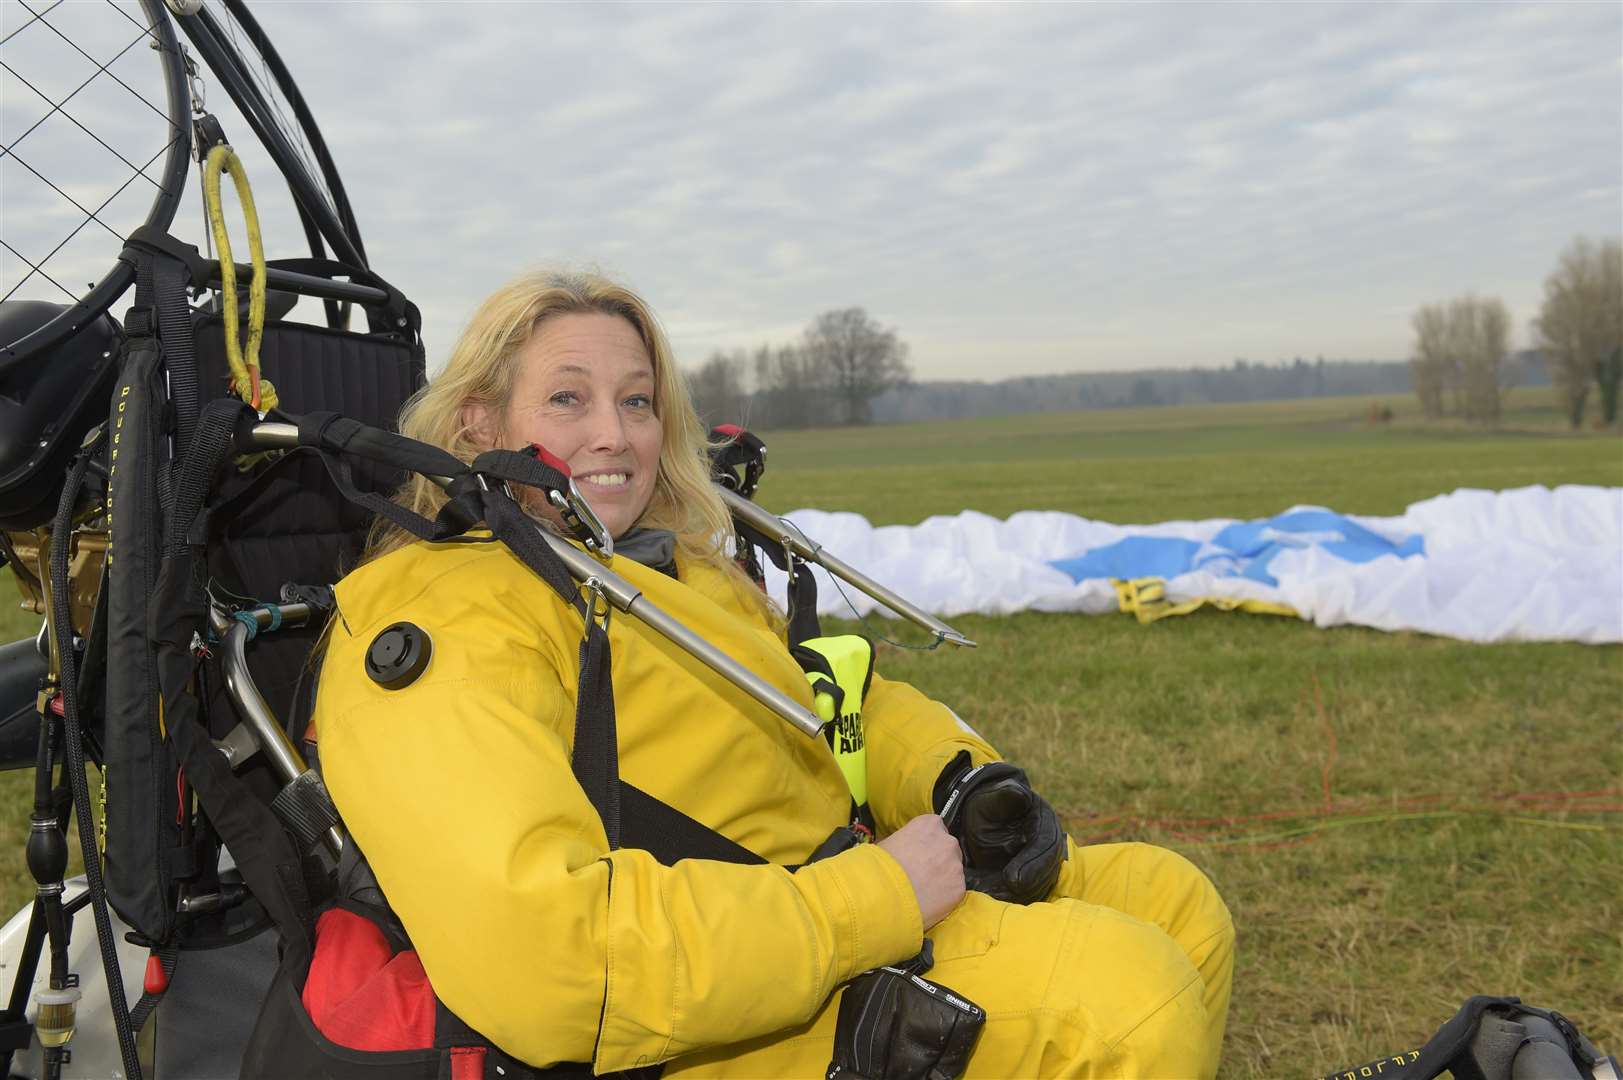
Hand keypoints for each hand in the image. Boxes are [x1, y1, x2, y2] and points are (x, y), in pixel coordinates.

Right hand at [877, 814, 965, 929]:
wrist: (884, 894)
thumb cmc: (880, 866)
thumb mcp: (888, 842)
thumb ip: (905, 841)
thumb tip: (902, 848)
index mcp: (930, 824)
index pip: (936, 828)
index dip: (927, 843)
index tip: (919, 853)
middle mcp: (948, 841)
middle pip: (948, 849)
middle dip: (938, 860)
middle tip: (922, 873)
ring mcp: (956, 865)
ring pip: (953, 870)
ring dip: (943, 877)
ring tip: (924, 889)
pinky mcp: (959, 888)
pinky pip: (954, 890)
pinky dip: (945, 895)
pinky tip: (929, 899)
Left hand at [934, 755, 1065, 904]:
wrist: (979, 816)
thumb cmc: (987, 804)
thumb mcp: (993, 797)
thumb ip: (1006, 796)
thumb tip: (1020, 794)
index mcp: (1044, 822)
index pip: (1046, 846)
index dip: (1032, 864)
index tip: (1012, 879)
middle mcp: (1048, 844)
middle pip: (1045, 871)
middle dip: (1024, 886)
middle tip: (1000, 897)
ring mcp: (1040, 863)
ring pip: (1036, 885)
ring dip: (1016, 896)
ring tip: (991, 901)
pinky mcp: (1029, 878)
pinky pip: (1024, 892)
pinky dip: (1008, 898)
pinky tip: (988, 901)